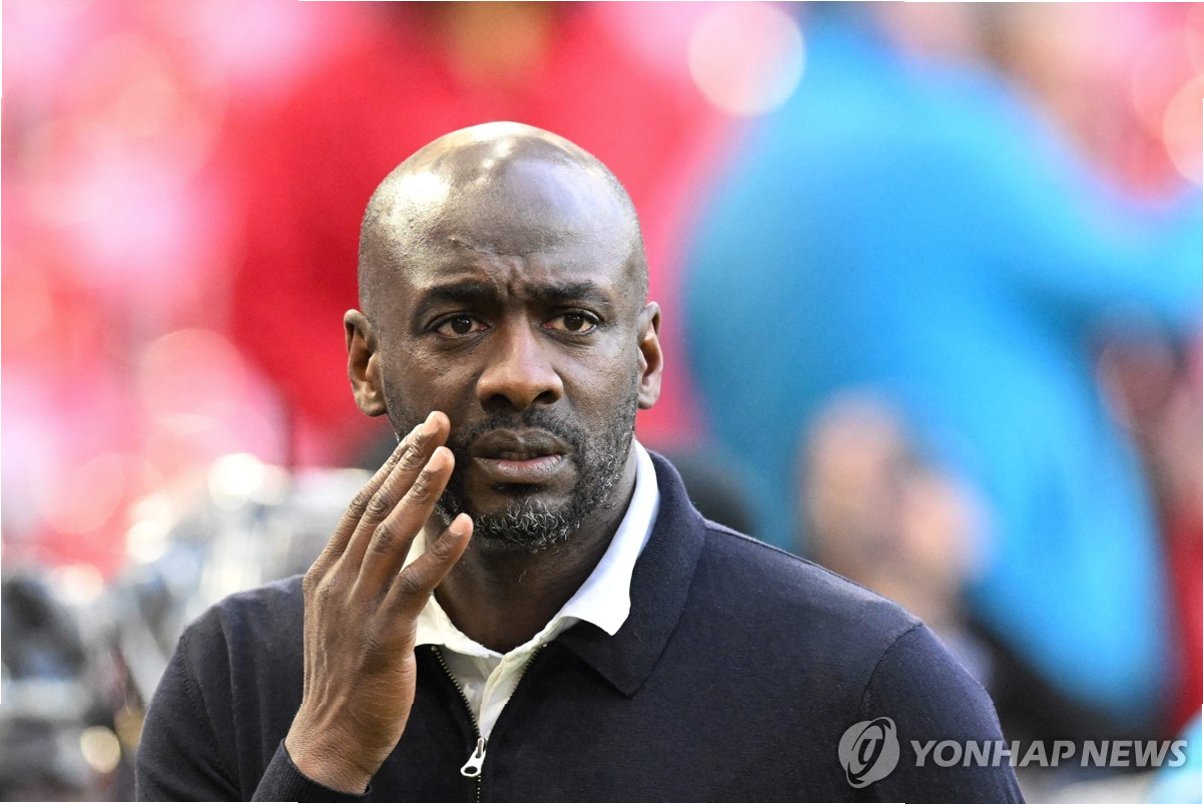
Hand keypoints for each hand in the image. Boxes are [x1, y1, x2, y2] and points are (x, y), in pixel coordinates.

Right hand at [284, 411, 471, 793]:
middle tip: (437, 423)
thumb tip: (380, 534)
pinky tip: (464, 527)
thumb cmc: (343, 672)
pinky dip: (439, 553)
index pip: (359, 503)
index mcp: (326, 572)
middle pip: (374, 506)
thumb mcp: (339, 612)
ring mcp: (358, 607)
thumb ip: (355, 571)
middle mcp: (337, 582)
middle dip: (407, 461)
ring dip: (422, 493)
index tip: (419, 432)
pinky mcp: (383, 636)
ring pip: (391, 536)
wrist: (329, 736)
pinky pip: (413, 585)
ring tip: (448, 457)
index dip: (390, 464)